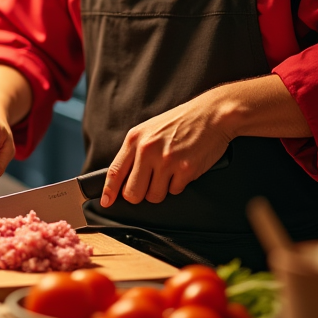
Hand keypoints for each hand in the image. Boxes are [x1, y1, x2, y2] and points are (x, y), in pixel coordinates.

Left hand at [101, 88, 231, 207]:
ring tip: (169, 172)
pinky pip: (174, 191)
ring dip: (160, 190)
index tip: (106, 202)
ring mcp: (166, 161)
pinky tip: (183, 168)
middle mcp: (147, 150)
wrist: (211, 114)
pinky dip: (178, 185)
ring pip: (154, 196)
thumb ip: (135, 151)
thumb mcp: (149, 129)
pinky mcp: (185, 169)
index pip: (115, 171)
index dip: (109, 191)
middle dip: (139, 195)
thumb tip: (123, 178)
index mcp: (135, 139)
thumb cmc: (180, 122)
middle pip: (132, 193)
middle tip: (148, 186)